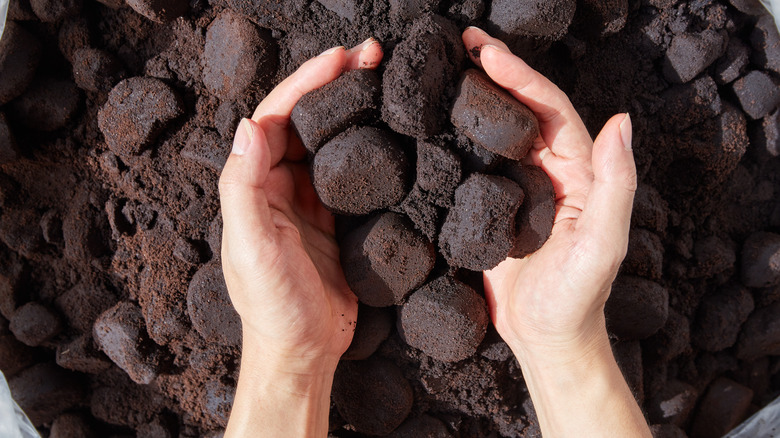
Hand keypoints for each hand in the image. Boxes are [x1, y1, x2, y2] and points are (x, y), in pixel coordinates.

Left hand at [219, 39, 381, 436]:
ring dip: (354, 108)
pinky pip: (351, 172)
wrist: (306, 351)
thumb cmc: (273, 306)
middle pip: (305, 120)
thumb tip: (247, 125)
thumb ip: (243, 187)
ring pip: (330, 141)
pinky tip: (392, 131)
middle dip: (334, 83)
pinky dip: (369, 147)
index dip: (306, 83)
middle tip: (373, 55)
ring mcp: (310, 200)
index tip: (339, 58)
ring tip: (386, 80)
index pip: (276, 117)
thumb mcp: (251, 248)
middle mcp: (279, 185)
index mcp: (254, 185)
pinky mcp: (337, 218)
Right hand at [463, 28, 637, 357]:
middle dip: (494, 71)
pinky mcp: (491, 208)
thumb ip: (617, 183)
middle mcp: (549, 172)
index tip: (487, 51)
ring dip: (473, 97)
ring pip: (496, 131)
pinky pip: (473, 164)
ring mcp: (518, 188)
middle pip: (521, 109)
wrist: (545, 338)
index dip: (521, 76)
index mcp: (578, 171)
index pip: (550, 109)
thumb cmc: (577, 297)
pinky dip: (455, 138)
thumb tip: (620, 121)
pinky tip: (433, 122)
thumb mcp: (604, 243)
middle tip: (461, 41)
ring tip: (443, 68)